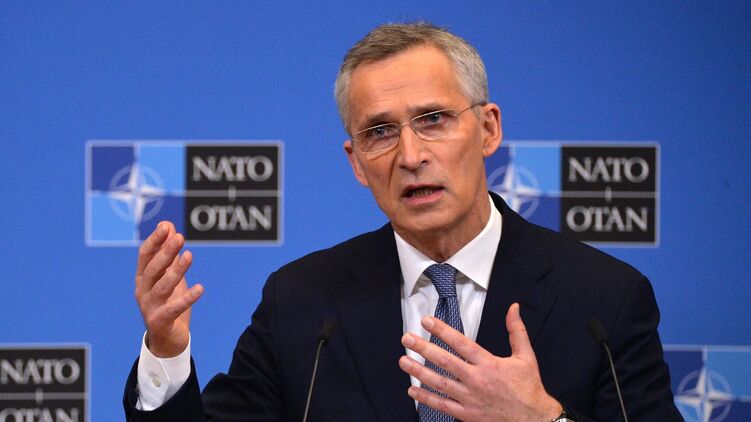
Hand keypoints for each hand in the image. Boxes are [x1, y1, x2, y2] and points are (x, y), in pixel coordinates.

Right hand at [134, 221, 203, 357]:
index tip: (166, 226)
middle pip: (153, 269)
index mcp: (143, 279)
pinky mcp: (159, 322)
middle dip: (165, 252)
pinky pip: (173, 309)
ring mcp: (149, 308)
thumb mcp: (170, 276)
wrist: (168, 340)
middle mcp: (142, 291)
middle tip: (180, 237)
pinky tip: (200, 288)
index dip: (155, 241)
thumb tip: (168, 225)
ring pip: (162, 287)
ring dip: (176, 271)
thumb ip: (168, 253)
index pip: (145, 256)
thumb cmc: (168, 303)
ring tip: (189, 256)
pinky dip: (187, 298)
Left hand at [399, 303, 561, 421]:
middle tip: (407, 338)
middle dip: (423, 348)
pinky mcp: (467, 414)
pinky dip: (426, 398)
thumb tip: (513, 309)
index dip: (442, 331)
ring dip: (419, 371)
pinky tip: (413, 390)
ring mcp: (470, 398)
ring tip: (404, 361)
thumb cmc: (528, 389)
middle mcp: (476, 380)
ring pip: (439, 383)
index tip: (427, 321)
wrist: (534, 420)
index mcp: (489, 364)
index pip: (460, 343)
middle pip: (445, 361)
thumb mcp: (526, 356)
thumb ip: (516, 331)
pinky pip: (443, 405)